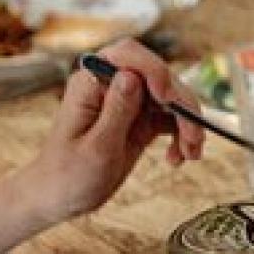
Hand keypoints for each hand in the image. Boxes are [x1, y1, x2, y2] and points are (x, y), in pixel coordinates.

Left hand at [18, 39, 205, 224]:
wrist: (61, 198)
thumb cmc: (69, 176)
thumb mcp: (96, 148)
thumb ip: (116, 111)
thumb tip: (132, 76)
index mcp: (91, 85)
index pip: (128, 55)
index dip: (154, 69)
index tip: (167, 98)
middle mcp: (112, 87)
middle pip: (159, 77)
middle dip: (181, 105)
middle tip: (193, 138)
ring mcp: (128, 103)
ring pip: (171, 98)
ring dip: (188, 123)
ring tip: (191, 154)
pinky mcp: (140, 120)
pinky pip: (171, 118)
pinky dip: (182, 135)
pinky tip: (179, 157)